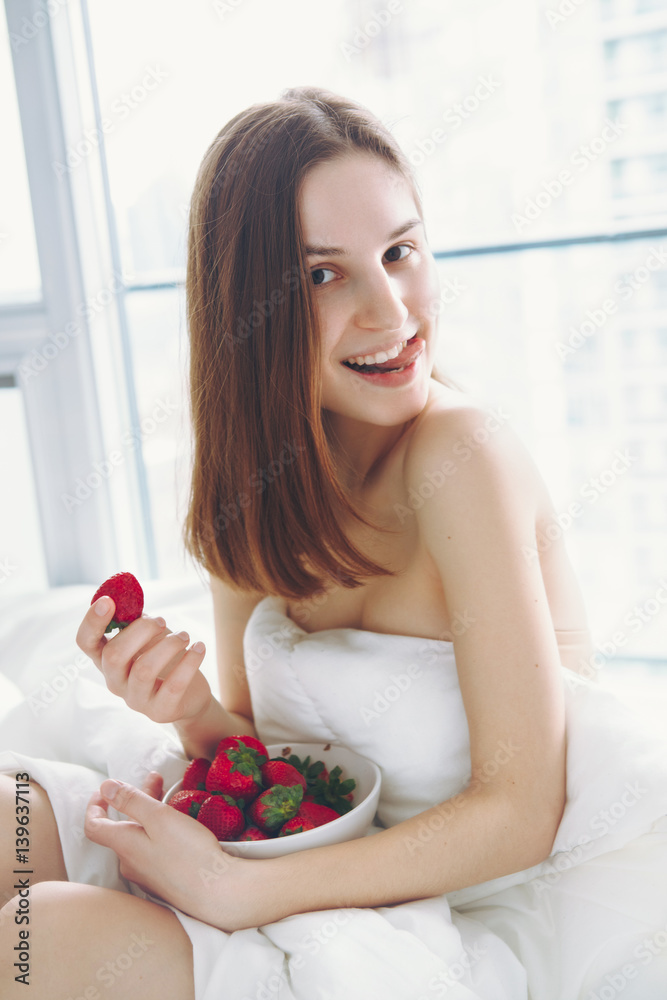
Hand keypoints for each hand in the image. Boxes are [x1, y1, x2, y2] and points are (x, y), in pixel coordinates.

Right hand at [76, 597, 212, 724]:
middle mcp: (115, 682)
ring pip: (144, 669)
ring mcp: (135, 700)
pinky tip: (199, 647)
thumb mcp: (147, 637)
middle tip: (162, 621)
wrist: (190, 695)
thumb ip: (135, 621)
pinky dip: (190, 661)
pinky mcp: (160, 711)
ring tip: (184, 636)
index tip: (107, 601)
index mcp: (106, 660)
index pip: (85, 642)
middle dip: (142, 630)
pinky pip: (174, 685)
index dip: (92, 622)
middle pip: (114, 655)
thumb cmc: (164, 658)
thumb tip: (127, 599)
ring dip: (168, 645)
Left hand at [84, 776, 268, 929]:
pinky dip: (158, 832)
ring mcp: (146, 875)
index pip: (94, 826)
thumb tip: (104, 787)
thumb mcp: (159, 817)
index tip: (104, 790)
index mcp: (124, 845)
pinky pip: (152, 850)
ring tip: (170, 797)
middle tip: (156, 779)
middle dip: (135, 801)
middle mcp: (129, 863)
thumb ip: (131, 800)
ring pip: (139, 838)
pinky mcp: (162, 881)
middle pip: (122, 827)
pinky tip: (176, 827)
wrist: (216, 892)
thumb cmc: (188, 852)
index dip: (95, 805)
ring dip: (149, 815)